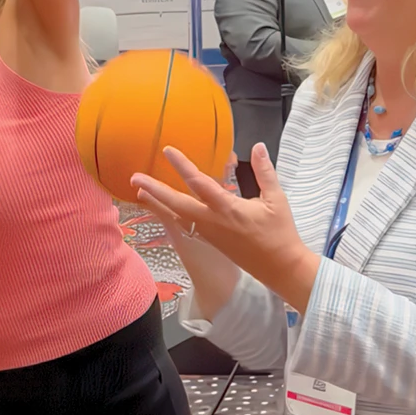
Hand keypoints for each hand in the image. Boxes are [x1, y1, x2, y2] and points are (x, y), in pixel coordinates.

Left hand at [131, 144, 313, 304]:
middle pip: (177, 204)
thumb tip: (257, 146)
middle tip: (135, 177)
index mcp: (228, 209)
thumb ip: (265, 171)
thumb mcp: (276, 199)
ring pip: (177, 215)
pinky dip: (170, 214)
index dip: (182, 166)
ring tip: (140, 190)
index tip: (167, 151)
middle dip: (155, 190)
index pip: (200, 183)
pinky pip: (184, 224)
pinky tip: (161, 207)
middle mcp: (213, 222)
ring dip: (158, 202)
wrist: (280, 268)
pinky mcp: (210, 240)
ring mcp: (209, 233)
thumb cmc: (280, 233)